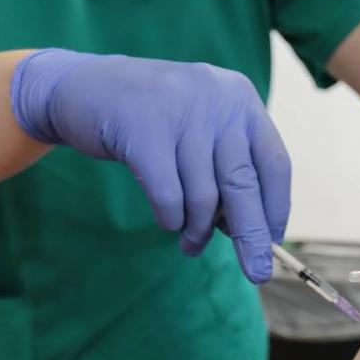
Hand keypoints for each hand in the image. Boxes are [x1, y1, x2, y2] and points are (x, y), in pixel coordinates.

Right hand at [10, 48, 290, 282]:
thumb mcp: (200, 132)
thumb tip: (252, 234)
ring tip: (191, 245)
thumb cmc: (154, 121)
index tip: (273, 242)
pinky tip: (168, 223)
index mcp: (240, 99)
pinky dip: (170, 218)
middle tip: (257, 273)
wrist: (83, 86)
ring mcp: (180, 110)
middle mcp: (217, 99)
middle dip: (252, 236)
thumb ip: (227, 170)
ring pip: (204, 196)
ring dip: (198, 232)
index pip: (274, 164)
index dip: (276, 208)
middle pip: (243, 184)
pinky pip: (168, 195)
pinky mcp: (142, 128)